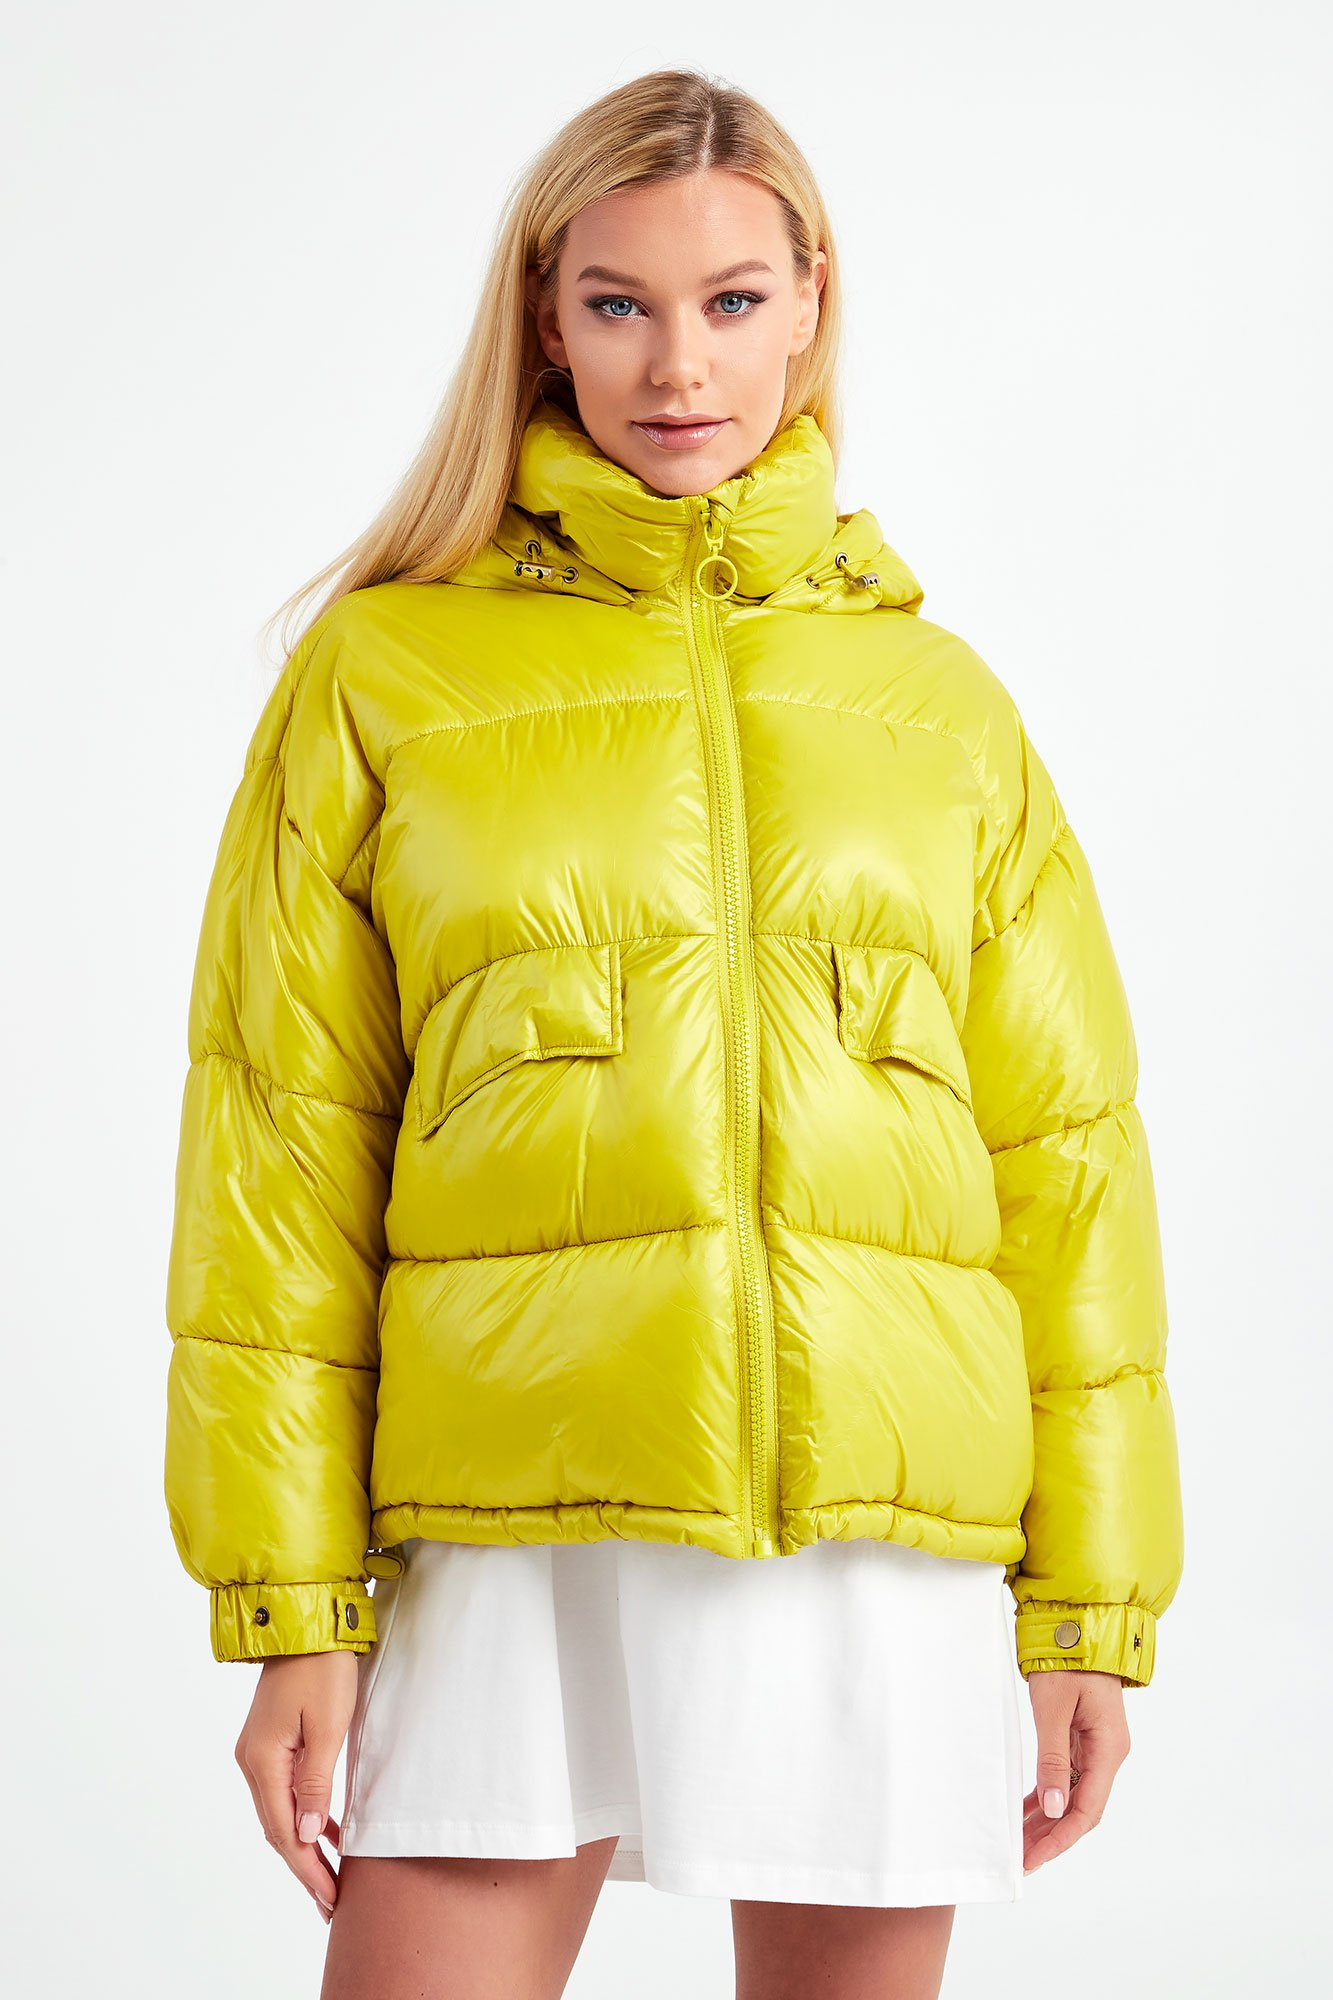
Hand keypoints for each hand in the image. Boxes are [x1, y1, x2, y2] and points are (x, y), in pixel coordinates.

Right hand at [233, 1650, 360, 1922]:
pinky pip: (285, 1789)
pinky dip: (304, 1814)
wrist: (307, 1619)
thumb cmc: (323, 1667)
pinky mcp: (271, 1739)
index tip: (330, 1896)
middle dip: (304, 1865)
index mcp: (262, 1761)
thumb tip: (306, 1836)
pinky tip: (326, 1830)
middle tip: (331, 1899)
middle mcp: (252, 1761)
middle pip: (277, 1828)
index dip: (308, 1868)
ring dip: (304, 1843)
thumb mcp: (328, 1726)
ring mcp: (258, 1749)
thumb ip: (315, 1784)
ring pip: (280, 1811)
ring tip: (330, 1876)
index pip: (284, 1832)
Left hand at [1023, 1668, 1130, 1873]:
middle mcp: (1107, 1752)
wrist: (1077, 1623)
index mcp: (1108, 1748)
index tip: (1034, 1858)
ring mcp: (1095, 1745)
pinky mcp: (1082, 1736)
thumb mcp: (1054, 1709)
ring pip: (1072, 1794)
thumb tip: (1055, 1808)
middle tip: (1021, 1858)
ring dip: (1047, 1818)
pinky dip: (1047, 1793)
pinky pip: (1066, 1775)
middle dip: (1052, 1835)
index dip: (1060, 1838)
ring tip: (1019, 1841)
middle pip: (1081, 1808)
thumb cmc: (1068, 1660)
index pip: (1087, 1810)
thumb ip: (1053, 1759)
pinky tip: (1027, 1810)